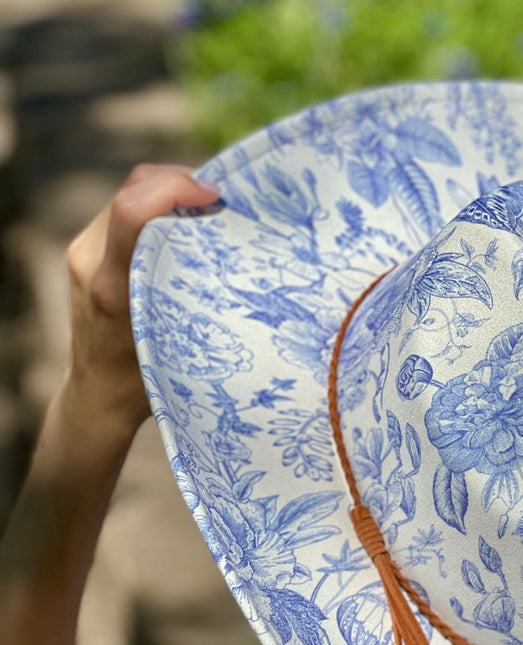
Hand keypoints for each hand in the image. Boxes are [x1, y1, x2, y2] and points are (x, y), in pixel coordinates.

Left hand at [65, 164, 219, 437]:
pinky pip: (124, 210)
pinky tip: (187, 226)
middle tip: (222, 201)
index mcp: (112, 287)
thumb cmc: (148, 381)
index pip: (131, 211)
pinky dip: (159, 207)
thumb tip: (249, 261)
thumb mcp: (181, 346)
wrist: (99, 394)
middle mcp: (90, 260)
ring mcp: (83, 250)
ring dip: (171, 192)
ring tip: (209, 210)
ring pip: (129, 193)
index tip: (216, 198)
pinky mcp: (86, 249)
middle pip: (133, 188)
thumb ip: (199, 302)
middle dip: (181, 182)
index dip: (175, 188)